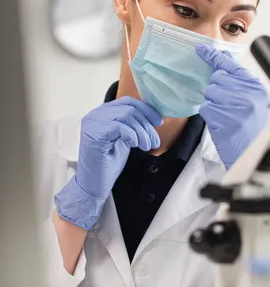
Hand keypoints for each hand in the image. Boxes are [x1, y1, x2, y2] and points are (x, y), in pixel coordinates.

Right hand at [55, 97, 161, 229]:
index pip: (127, 101)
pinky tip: (135, 145)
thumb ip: (132, 125)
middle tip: (154, 142)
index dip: (146, 110)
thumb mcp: (124, 139)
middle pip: (129, 109)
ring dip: (142, 132)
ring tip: (147, 146)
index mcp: (102, 113)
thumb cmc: (108, 163)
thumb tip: (152, 116)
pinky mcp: (93, 135)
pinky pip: (119, 127)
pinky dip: (132, 135)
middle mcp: (95, 115)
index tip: (159, 122)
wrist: (94, 184)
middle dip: (146, 125)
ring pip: (126, 116)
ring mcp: (92, 124)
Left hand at [196, 44, 268, 168]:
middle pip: (218, 79)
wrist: (254, 156)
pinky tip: (221, 124)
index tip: (201, 49)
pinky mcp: (221, 117)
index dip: (214, 56)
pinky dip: (210, 116)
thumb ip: (241, 85)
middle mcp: (246, 93)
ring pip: (210, 92)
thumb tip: (222, 67)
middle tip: (226, 106)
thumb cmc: (254, 132)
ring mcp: (234, 105)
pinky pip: (206, 108)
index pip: (232, 65)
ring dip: (213, 104)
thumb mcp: (255, 104)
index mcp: (256, 88)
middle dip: (217, 90)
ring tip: (226, 117)